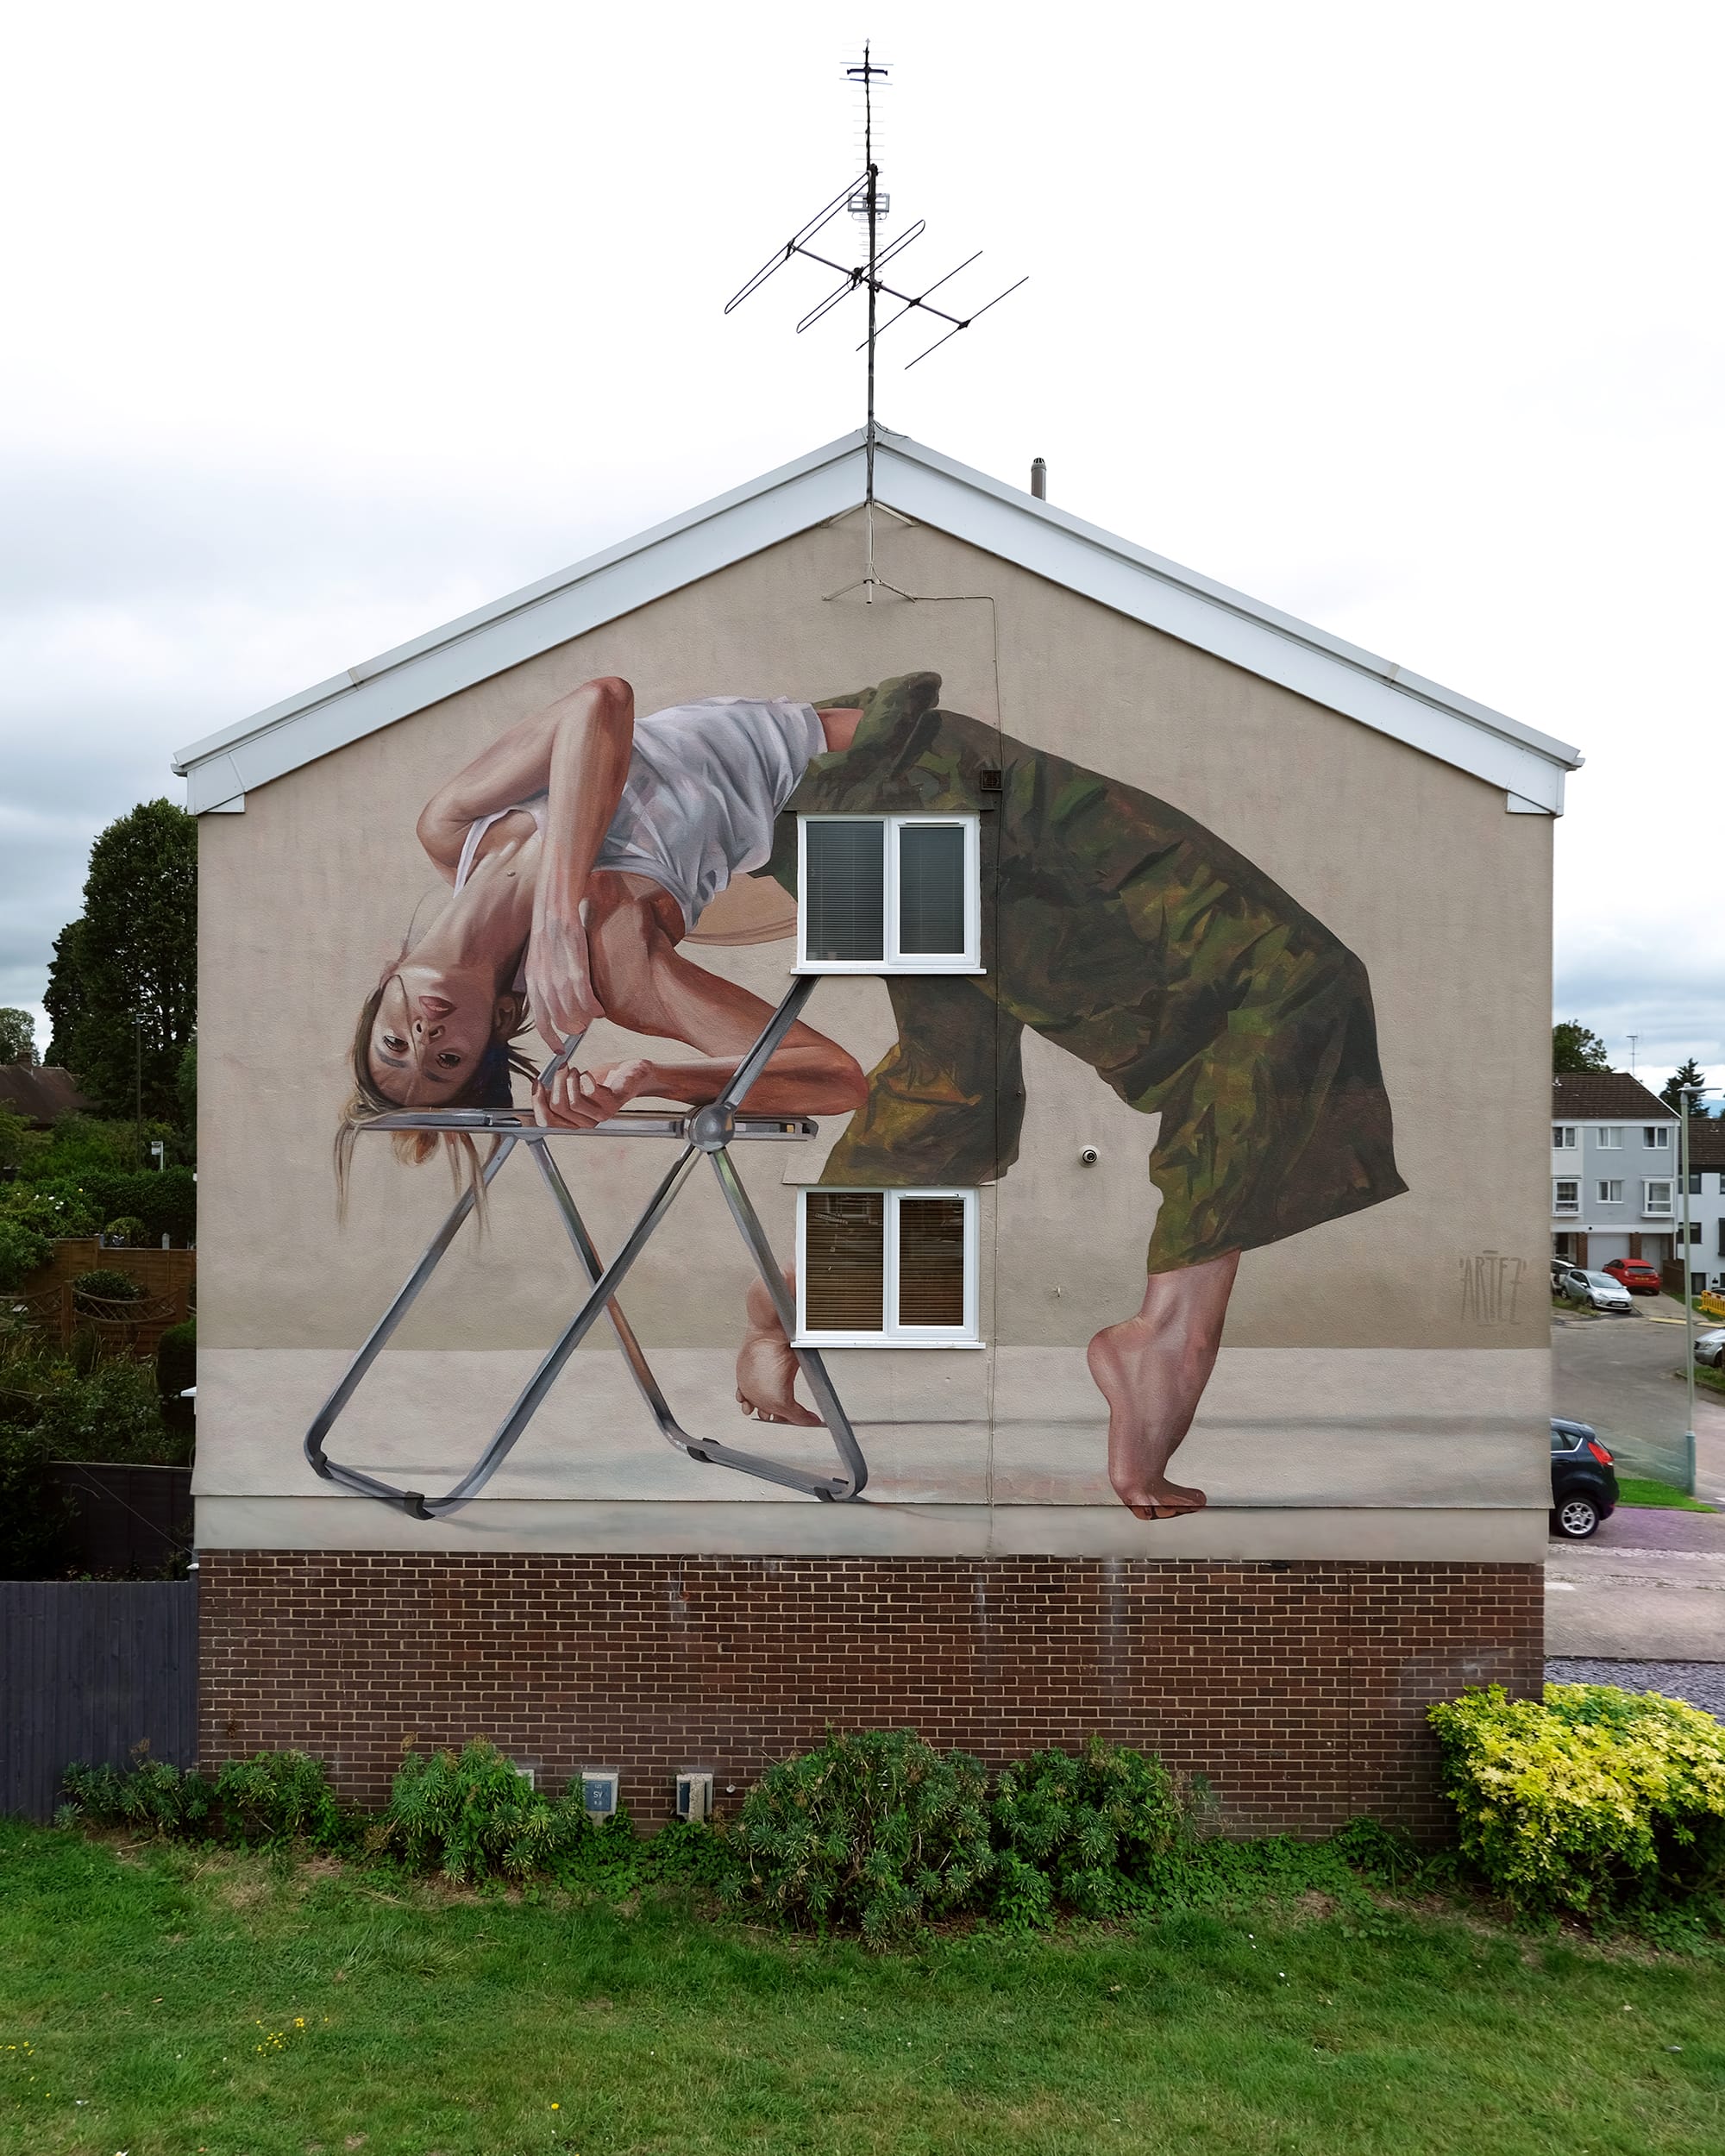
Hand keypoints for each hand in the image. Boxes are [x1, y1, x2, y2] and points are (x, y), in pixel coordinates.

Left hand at [525, 903, 603, 1050]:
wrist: (554, 905)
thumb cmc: (548, 930)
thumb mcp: (538, 960)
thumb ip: (544, 981)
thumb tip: (554, 1001)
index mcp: (533, 983)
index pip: (541, 1022)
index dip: (551, 1040)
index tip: (559, 1050)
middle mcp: (544, 984)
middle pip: (560, 1022)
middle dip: (573, 1030)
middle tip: (583, 1028)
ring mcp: (559, 977)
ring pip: (575, 1014)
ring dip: (586, 1020)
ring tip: (594, 1017)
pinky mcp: (575, 968)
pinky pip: (586, 999)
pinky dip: (595, 1008)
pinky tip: (601, 1009)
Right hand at [532, 1057, 655, 1129]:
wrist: (633, 1075)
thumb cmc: (602, 1080)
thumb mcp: (574, 1087)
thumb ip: (557, 1091)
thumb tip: (537, 1087)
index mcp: (574, 1121)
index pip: (545, 1122)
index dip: (537, 1102)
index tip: (537, 1082)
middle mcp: (586, 1122)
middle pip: (556, 1109)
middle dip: (553, 1084)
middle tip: (559, 1069)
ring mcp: (600, 1115)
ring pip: (572, 1103)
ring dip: (568, 1080)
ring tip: (574, 1069)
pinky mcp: (613, 1103)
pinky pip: (590, 1092)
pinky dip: (585, 1078)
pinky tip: (588, 1074)